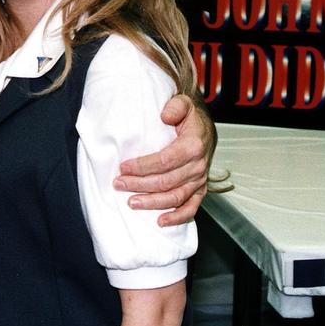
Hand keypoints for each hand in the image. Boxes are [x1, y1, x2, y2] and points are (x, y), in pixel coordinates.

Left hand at [114, 93, 214, 225]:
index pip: (165, 161)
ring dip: (152, 203)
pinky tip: (161, 222)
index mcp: (193, 146)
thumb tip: (165, 115)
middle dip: (140, 184)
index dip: (143, 166)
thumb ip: (175, 106)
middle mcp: (198, 166)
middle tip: (119, 184)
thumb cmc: (190, 118)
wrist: (205, 129)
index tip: (124, 167)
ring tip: (132, 203)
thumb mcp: (184, 103)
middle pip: (166, 181)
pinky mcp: (199, 190)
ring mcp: (199, 180)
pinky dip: (177, 218)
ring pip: (175, 197)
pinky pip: (191, 208)